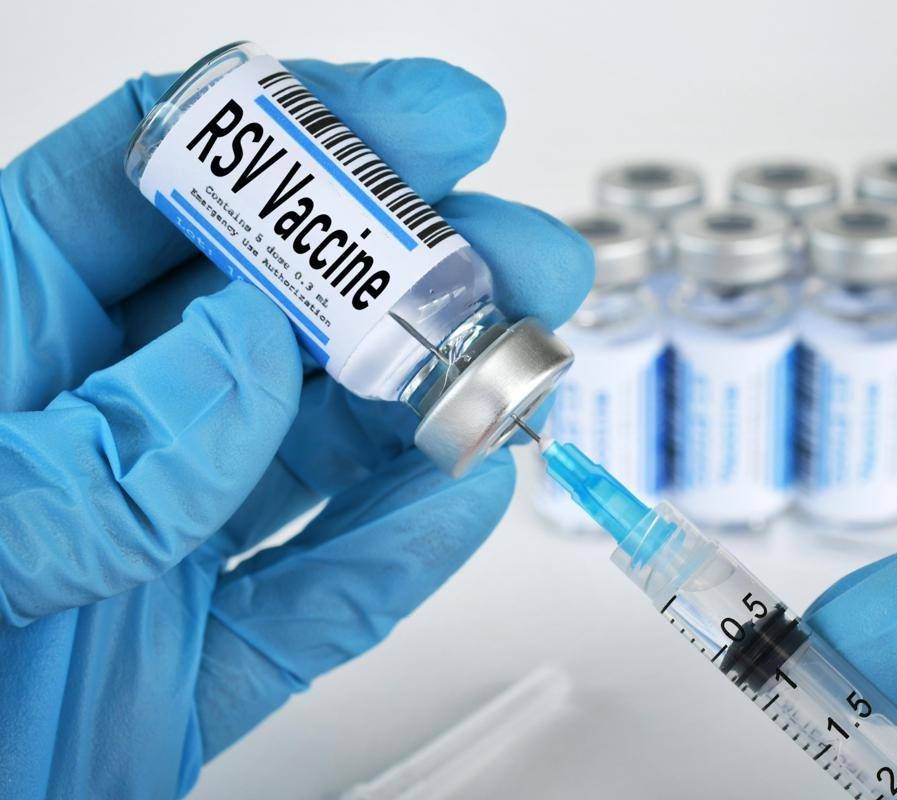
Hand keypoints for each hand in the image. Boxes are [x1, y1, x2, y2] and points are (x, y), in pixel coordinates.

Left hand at [0, 58, 590, 797]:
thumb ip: (93, 452)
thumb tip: (244, 352)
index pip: (152, 191)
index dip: (302, 136)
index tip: (429, 122)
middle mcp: (89, 434)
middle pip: (273, 311)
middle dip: (409, 270)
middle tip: (513, 257)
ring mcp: (151, 549)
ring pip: (318, 451)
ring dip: (431, 406)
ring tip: (518, 375)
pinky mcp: (192, 663)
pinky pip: (316, 598)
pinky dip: (396, 553)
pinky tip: (462, 500)